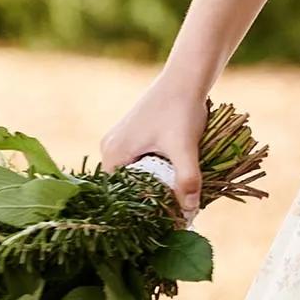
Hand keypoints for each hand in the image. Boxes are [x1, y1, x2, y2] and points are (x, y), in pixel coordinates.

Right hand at [100, 74, 208, 221]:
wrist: (186, 79)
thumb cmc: (181, 110)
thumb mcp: (184, 148)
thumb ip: (186, 179)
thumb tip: (189, 213)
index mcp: (113, 153)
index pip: (121, 195)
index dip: (141, 210)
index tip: (162, 220)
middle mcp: (110, 148)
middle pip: (128, 186)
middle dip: (149, 198)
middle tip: (173, 212)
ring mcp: (120, 140)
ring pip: (136, 174)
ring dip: (154, 185)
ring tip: (175, 197)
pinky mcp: (133, 135)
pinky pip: (141, 162)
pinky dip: (156, 171)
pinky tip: (174, 176)